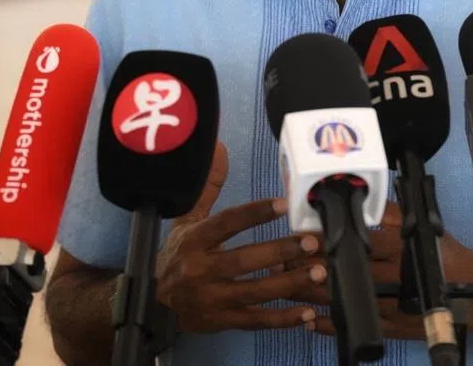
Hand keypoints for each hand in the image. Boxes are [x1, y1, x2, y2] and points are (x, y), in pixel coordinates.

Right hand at [154, 142, 328, 332]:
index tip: (283, 203)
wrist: (155, 305)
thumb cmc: (178, 257)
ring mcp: (212, 299)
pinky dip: (283, 319)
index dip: (255, 213)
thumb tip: (219, 151)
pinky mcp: (223, 321)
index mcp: (194, 242)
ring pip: (255, 292)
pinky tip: (307, 313)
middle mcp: (201, 270)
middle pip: (244, 260)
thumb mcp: (187, 222)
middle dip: (280, 251)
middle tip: (311, 242)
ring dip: (289, 283)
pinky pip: (256, 321)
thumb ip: (208, 188)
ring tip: (318, 271)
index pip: (226, 224)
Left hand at [281, 202, 472, 339]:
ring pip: (345, 301)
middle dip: (312, 267)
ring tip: (287, 287)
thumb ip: (391, 214)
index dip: (328, 240)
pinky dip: (330, 324)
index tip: (303, 235)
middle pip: (345, 273)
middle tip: (285, 260)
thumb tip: (359, 199)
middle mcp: (394, 278)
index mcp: (401, 249)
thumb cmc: (450, 255)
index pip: (358, 242)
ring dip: (314, 295)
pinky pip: (357, 326)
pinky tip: (309, 319)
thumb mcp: (423, 226)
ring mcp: (392, 306)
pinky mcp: (392, 326)